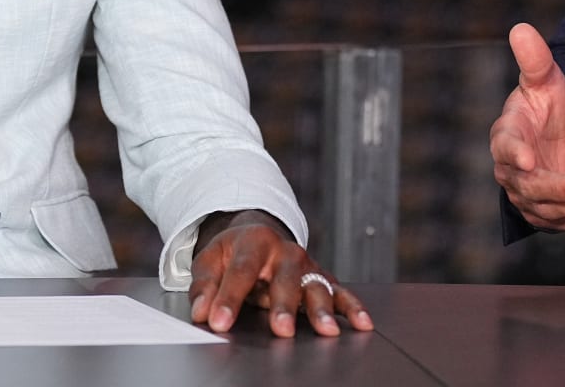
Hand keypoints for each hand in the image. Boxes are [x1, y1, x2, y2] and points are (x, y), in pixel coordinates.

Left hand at [188, 210, 371, 337]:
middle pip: (286, 277)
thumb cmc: (234, 252)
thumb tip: (202, 311)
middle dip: (284, 304)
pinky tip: (362, 322)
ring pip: (316, 285)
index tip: (219, 321)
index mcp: (254, 242)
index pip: (241, 270)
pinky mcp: (321, 278)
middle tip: (281, 328)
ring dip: (322, 308)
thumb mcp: (211, 260)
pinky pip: (340, 292)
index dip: (229, 297)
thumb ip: (205, 285)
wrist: (258, 234)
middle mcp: (285, 251)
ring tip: (326, 330)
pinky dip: (352, 307)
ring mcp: (306, 265)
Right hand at [490, 22, 564, 229]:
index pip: (506, 147)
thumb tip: (521, 28)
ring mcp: (530, 196)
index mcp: (506, 136)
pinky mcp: (549, 212)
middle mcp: (513, 171)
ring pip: (551, 210)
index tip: (529, 160)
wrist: (558, 135)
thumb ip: (535, 59)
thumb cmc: (546, 105)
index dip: (516, 155)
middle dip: (559, 190)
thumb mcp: (546, 80)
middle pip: (530, 187)